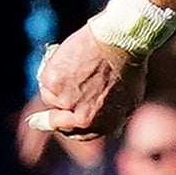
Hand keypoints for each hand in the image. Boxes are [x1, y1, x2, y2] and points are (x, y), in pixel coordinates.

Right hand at [28, 26, 145, 140]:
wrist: (120, 39)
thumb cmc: (129, 63)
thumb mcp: (130, 97)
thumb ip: (114, 114)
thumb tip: (104, 124)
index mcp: (104, 125)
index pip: (79, 134)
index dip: (69, 126)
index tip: (62, 119)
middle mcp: (84, 120)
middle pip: (58, 123)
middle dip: (52, 115)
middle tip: (46, 104)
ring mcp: (67, 102)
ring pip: (50, 99)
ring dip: (56, 86)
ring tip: (71, 66)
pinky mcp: (53, 84)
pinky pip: (45, 82)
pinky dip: (52, 70)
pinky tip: (65, 59)